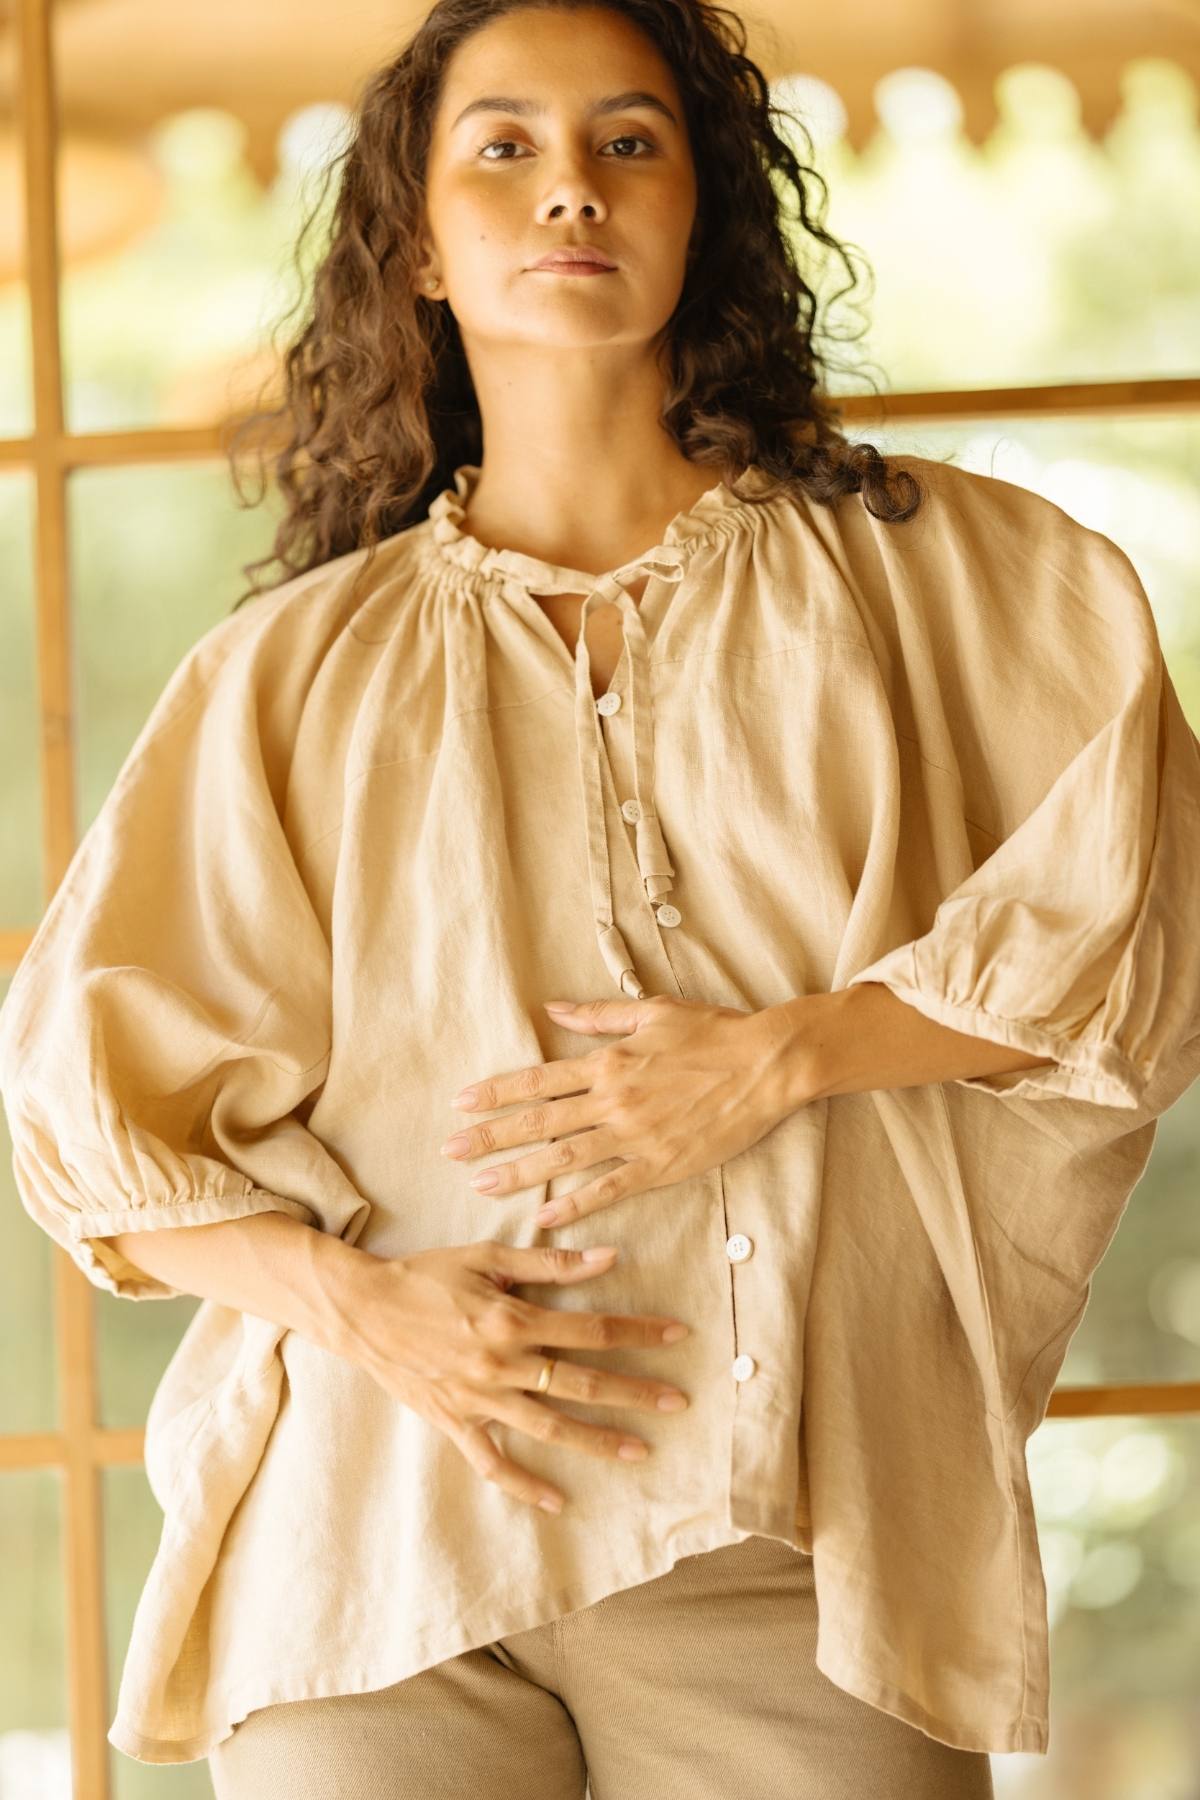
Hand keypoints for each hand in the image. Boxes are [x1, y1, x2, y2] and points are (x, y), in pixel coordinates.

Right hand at [344, 1237, 691, 1514]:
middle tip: (679, 1402)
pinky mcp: (454, 1422)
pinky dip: (524, 1486)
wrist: (362, 1309)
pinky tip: (557, 1500)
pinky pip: (493, 1463)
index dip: (638, 1333)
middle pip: (582, 1384)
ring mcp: (478, 1399)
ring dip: (597, 1441)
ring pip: (549, 1428)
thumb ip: (549, 1264)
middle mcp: (501, 1365)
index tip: (678, 1336)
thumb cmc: (426, 1275)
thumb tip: (607, 1257)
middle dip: (635, 1393)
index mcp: (511, 1319)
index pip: (591, 1329)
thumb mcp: (487, 1257)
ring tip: (639, 1450)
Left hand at [441, 994, 795, 1227]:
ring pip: (565, 1158)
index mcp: (608, 1062)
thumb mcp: (652, 1010)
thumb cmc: (713, 1031)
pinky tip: (544, 1216)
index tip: (461, 1104)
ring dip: (519, 1172)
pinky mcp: (661, 1165)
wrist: (766, 1064)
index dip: (496, 1093)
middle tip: (449, 1152)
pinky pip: (609, 1188)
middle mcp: (613, 1100)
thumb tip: (552, 1007)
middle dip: (489, 1137)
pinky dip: (575, 1204)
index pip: (537, 1080)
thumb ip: (598, 1015)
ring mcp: (636, 1136)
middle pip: (539, 1122)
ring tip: (481, 1185)